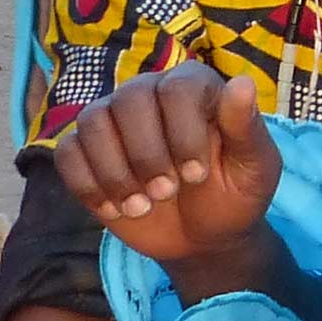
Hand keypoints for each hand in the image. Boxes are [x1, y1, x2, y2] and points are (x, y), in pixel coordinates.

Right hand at [55, 63, 282, 265]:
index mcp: (193, 87)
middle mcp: (148, 92)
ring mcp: (113, 119)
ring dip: (114, 173)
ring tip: (141, 207)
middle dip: (145, 156)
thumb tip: (243, 83)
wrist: (203, 237)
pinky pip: (68, 152)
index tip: (196, 176)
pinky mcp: (86, 151)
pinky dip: (87, 185)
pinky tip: (115, 209)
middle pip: (128, 101)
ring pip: (91, 122)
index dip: (183, 135)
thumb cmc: (233, 195)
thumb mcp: (254, 168)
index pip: (176, 90)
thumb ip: (245, 127)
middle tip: (166, 194)